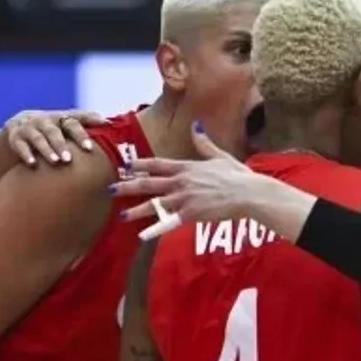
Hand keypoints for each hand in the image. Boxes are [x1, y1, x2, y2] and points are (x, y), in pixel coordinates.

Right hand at [0, 109, 104, 165]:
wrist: (20, 125)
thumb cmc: (54, 128)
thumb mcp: (67, 124)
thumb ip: (86, 121)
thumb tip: (110, 123)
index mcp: (60, 118)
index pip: (72, 122)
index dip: (81, 134)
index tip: (89, 147)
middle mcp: (44, 120)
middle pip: (53, 131)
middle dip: (61, 144)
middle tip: (69, 159)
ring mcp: (29, 128)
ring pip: (37, 138)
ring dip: (46, 150)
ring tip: (55, 162)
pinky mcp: (15, 137)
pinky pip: (20, 145)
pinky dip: (26, 154)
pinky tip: (33, 164)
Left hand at [111, 132, 269, 223]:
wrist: (248, 193)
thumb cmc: (238, 175)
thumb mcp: (220, 156)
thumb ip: (204, 143)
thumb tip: (196, 126)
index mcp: (187, 167)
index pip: (157, 164)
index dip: (140, 165)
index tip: (127, 166)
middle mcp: (181, 181)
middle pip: (148, 183)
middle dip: (128, 186)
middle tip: (111, 189)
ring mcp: (184, 198)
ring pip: (154, 204)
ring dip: (136, 209)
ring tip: (121, 215)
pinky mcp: (191, 213)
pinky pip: (169, 222)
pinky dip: (155, 229)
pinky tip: (142, 235)